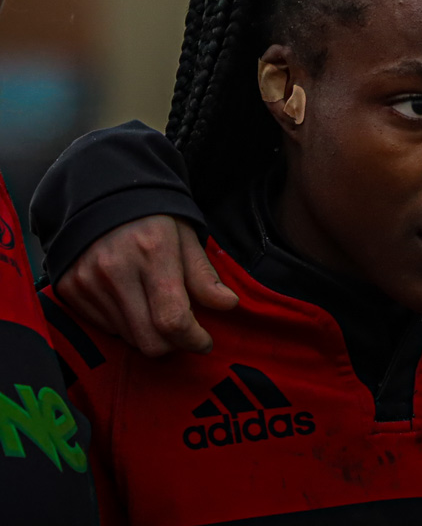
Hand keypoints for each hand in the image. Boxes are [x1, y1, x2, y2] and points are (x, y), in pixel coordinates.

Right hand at [54, 215, 237, 356]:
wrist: (102, 199)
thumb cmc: (154, 219)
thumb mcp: (186, 238)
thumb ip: (204, 276)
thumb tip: (227, 304)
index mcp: (153, 252)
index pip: (172, 318)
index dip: (193, 339)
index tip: (204, 342)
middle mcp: (116, 270)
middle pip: (148, 340)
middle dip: (174, 344)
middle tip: (186, 333)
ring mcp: (88, 282)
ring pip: (127, 338)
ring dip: (149, 334)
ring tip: (158, 310)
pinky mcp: (70, 290)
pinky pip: (104, 328)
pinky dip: (125, 325)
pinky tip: (134, 303)